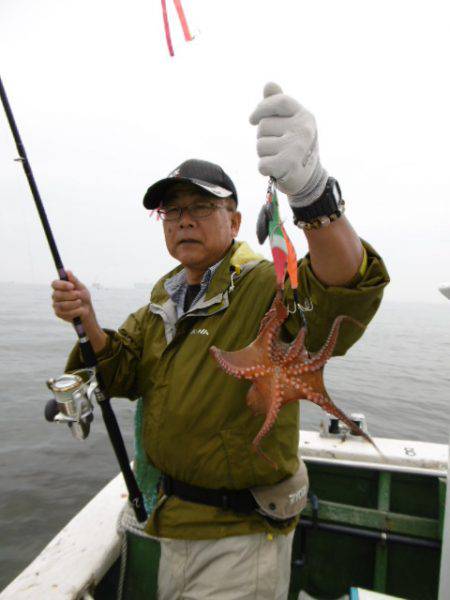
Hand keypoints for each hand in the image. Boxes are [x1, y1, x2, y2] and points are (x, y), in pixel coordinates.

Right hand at [51, 271, 93, 323]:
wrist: (86, 309)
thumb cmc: (83, 296)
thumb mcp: (81, 288)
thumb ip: (74, 281)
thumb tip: (68, 272)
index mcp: (59, 287)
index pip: (54, 284)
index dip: (62, 285)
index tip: (72, 286)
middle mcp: (55, 295)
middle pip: (57, 295)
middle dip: (70, 295)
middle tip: (79, 295)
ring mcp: (56, 305)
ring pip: (62, 305)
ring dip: (74, 304)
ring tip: (80, 302)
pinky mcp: (58, 313)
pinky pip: (65, 313)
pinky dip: (76, 311)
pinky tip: (80, 310)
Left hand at [249, 82, 327, 206]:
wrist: (310, 180)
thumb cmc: (296, 148)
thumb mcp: (293, 124)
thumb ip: (279, 105)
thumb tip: (269, 84)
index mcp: (304, 116)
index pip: (278, 101)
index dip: (262, 108)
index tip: (252, 120)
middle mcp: (302, 129)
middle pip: (263, 126)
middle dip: (264, 138)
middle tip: (278, 148)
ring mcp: (296, 147)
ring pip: (260, 146)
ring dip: (264, 155)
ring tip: (278, 158)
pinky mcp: (287, 165)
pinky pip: (261, 163)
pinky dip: (265, 169)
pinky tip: (276, 170)